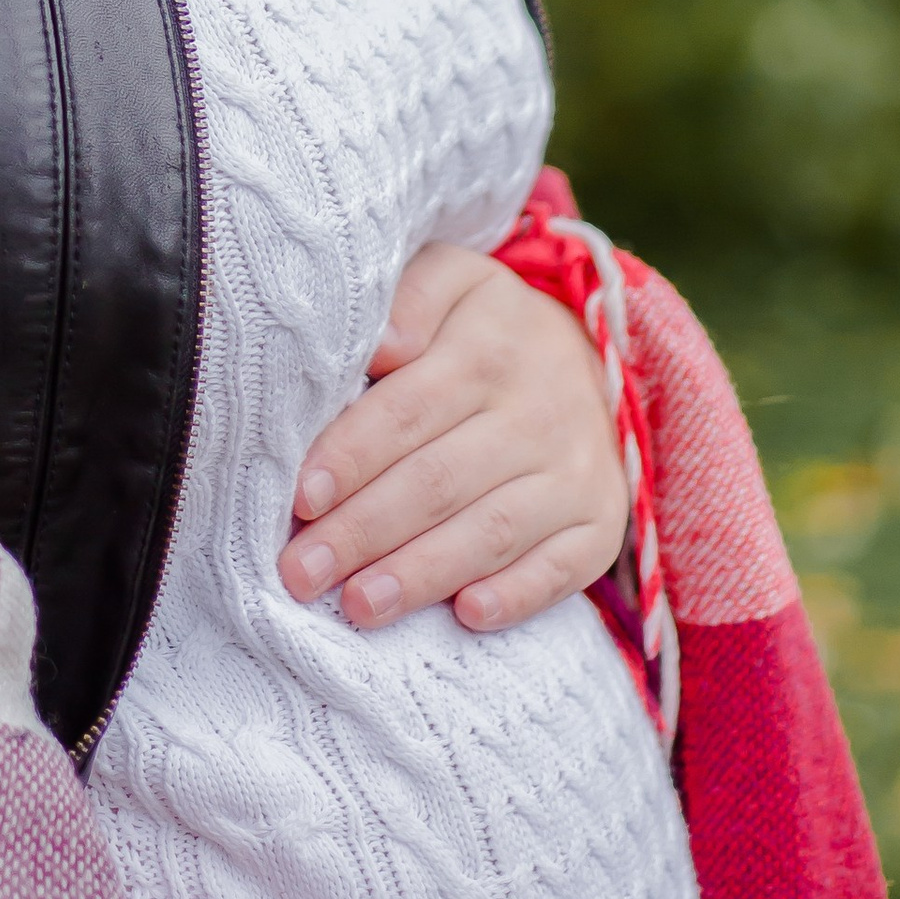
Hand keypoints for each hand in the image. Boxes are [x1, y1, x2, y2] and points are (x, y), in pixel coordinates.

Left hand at [279, 242, 627, 632]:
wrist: (591, 363)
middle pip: (439, 480)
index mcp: (489, 349)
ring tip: (360, 607)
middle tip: (302, 573)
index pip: (409, 410)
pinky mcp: (599, 523)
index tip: (300, 499)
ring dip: (423, 573)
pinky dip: (517, 594)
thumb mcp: (452, 283)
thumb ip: (410, 299)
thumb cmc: (485, 330)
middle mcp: (539, 413)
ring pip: (493, 531)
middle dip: (364, 531)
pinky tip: (467, 615)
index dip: (352, 456)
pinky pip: (564, 567)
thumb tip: (382, 345)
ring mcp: (575, 473)